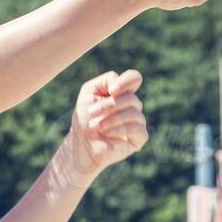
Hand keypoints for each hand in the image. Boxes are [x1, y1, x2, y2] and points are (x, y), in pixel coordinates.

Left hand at [64, 69, 146, 184]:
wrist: (82, 143)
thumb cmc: (84, 117)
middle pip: (131, 98)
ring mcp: (138, 121)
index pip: (135, 78)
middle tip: (91, 112)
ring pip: (133, 113)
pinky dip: (119, 130)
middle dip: (108, 105)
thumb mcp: (89, 92)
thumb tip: (119, 84)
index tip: (111, 91)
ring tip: (96, 126)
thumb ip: (105, 80)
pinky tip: (107, 134)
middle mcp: (133, 105)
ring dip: (111, 119)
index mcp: (122, 92)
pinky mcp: (140, 137)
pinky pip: (136, 128)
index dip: (126, 81)